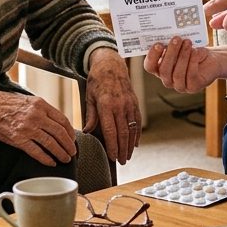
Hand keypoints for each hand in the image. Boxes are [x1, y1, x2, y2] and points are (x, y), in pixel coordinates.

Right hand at [0, 88, 76, 165]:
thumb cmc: (4, 102)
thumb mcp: (26, 100)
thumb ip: (41, 109)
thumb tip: (53, 121)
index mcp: (40, 104)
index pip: (62, 120)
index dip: (70, 132)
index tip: (72, 139)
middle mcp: (36, 116)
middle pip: (60, 133)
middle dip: (68, 145)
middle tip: (72, 152)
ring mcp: (28, 128)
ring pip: (51, 143)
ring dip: (60, 153)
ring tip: (64, 159)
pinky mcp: (18, 139)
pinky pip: (36, 152)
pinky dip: (45, 159)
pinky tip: (50, 163)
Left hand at [84, 49, 140, 164]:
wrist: (111, 64)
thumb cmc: (97, 80)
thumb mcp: (89, 96)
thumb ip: (90, 115)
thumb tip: (88, 132)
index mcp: (106, 104)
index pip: (110, 130)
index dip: (113, 146)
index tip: (113, 157)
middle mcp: (120, 105)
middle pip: (123, 132)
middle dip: (123, 149)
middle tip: (122, 162)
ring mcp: (129, 104)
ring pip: (132, 129)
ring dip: (130, 144)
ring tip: (128, 156)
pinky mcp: (135, 102)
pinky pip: (137, 121)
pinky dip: (137, 133)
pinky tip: (135, 143)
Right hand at [143, 36, 219, 93]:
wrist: (211, 59)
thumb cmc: (192, 50)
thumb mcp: (181, 45)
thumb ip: (171, 43)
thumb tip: (167, 33)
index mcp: (160, 68)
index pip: (150, 66)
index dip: (152, 56)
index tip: (158, 44)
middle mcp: (168, 79)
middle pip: (164, 70)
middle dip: (170, 53)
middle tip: (176, 39)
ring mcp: (180, 85)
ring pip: (177, 73)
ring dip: (183, 56)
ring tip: (188, 42)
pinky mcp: (193, 86)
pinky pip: (191, 75)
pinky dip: (193, 61)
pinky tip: (196, 51)